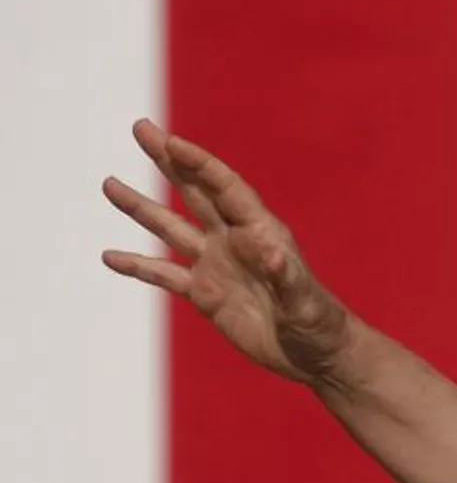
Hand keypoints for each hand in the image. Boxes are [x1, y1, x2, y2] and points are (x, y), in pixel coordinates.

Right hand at [102, 119, 354, 387]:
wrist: (316, 354)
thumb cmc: (320, 323)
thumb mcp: (305, 300)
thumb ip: (286, 276)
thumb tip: (268, 252)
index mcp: (261, 232)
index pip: (224, 188)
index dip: (198, 163)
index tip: (170, 141)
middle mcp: (235, 241)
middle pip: (195, 192)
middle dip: (168, 160)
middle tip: (141, 128)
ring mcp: (218, 266)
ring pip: (172, 229)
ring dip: (141, 207)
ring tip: (110, 184)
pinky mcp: (206, 295)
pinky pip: (165, 275)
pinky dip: (138, 266)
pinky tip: (110, 257)